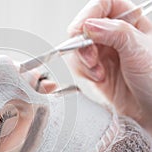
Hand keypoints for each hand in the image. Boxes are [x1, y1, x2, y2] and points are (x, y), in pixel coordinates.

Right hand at [66, 0, 151, 132]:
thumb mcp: (140, 50)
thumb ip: (115, 33)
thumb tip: (89, 25)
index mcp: (131, 21)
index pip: (103, 5)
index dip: (90, 14)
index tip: (83, 28)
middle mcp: (115, 35)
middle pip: (85, 27)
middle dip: (84, 43)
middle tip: (91, 57)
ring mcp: (104, 52)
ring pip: (78, 47)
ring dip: (83, 60)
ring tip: (98, 72)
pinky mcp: (95, 69)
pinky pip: (78, 64)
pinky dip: (84, 72)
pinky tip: (99, 78)